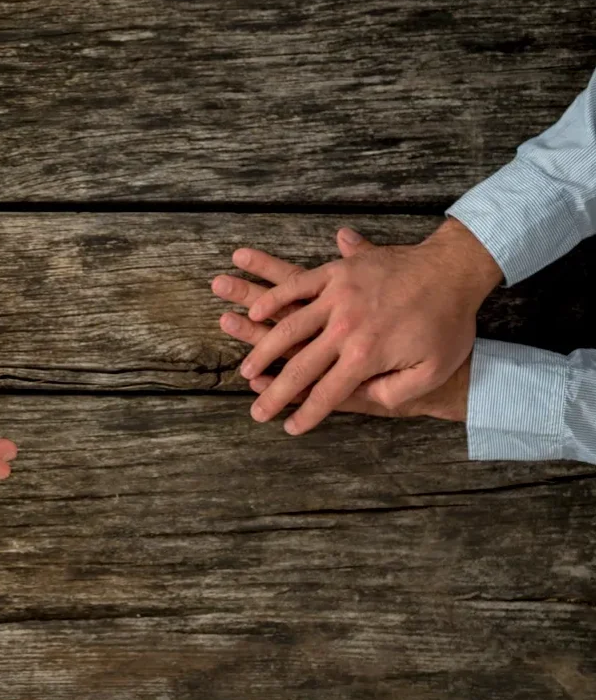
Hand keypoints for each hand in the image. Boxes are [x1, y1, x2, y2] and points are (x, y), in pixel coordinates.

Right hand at [213, 219, 498, 433]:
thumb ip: (395, 392)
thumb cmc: (447, 323)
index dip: (306, 414)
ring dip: (262, 350)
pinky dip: (273, 299)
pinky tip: (255, 313)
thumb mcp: (432, 370)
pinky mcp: (336, 272)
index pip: (326, 393)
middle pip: (299, 367)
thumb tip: (362, 399)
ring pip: (288, 328)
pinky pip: (296, 286)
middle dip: (275, 394)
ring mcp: (338, 297)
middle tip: (257, 411)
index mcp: (366, 355)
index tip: (290, 428)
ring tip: (246, 370)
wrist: (453, 271)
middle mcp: (345, 328)